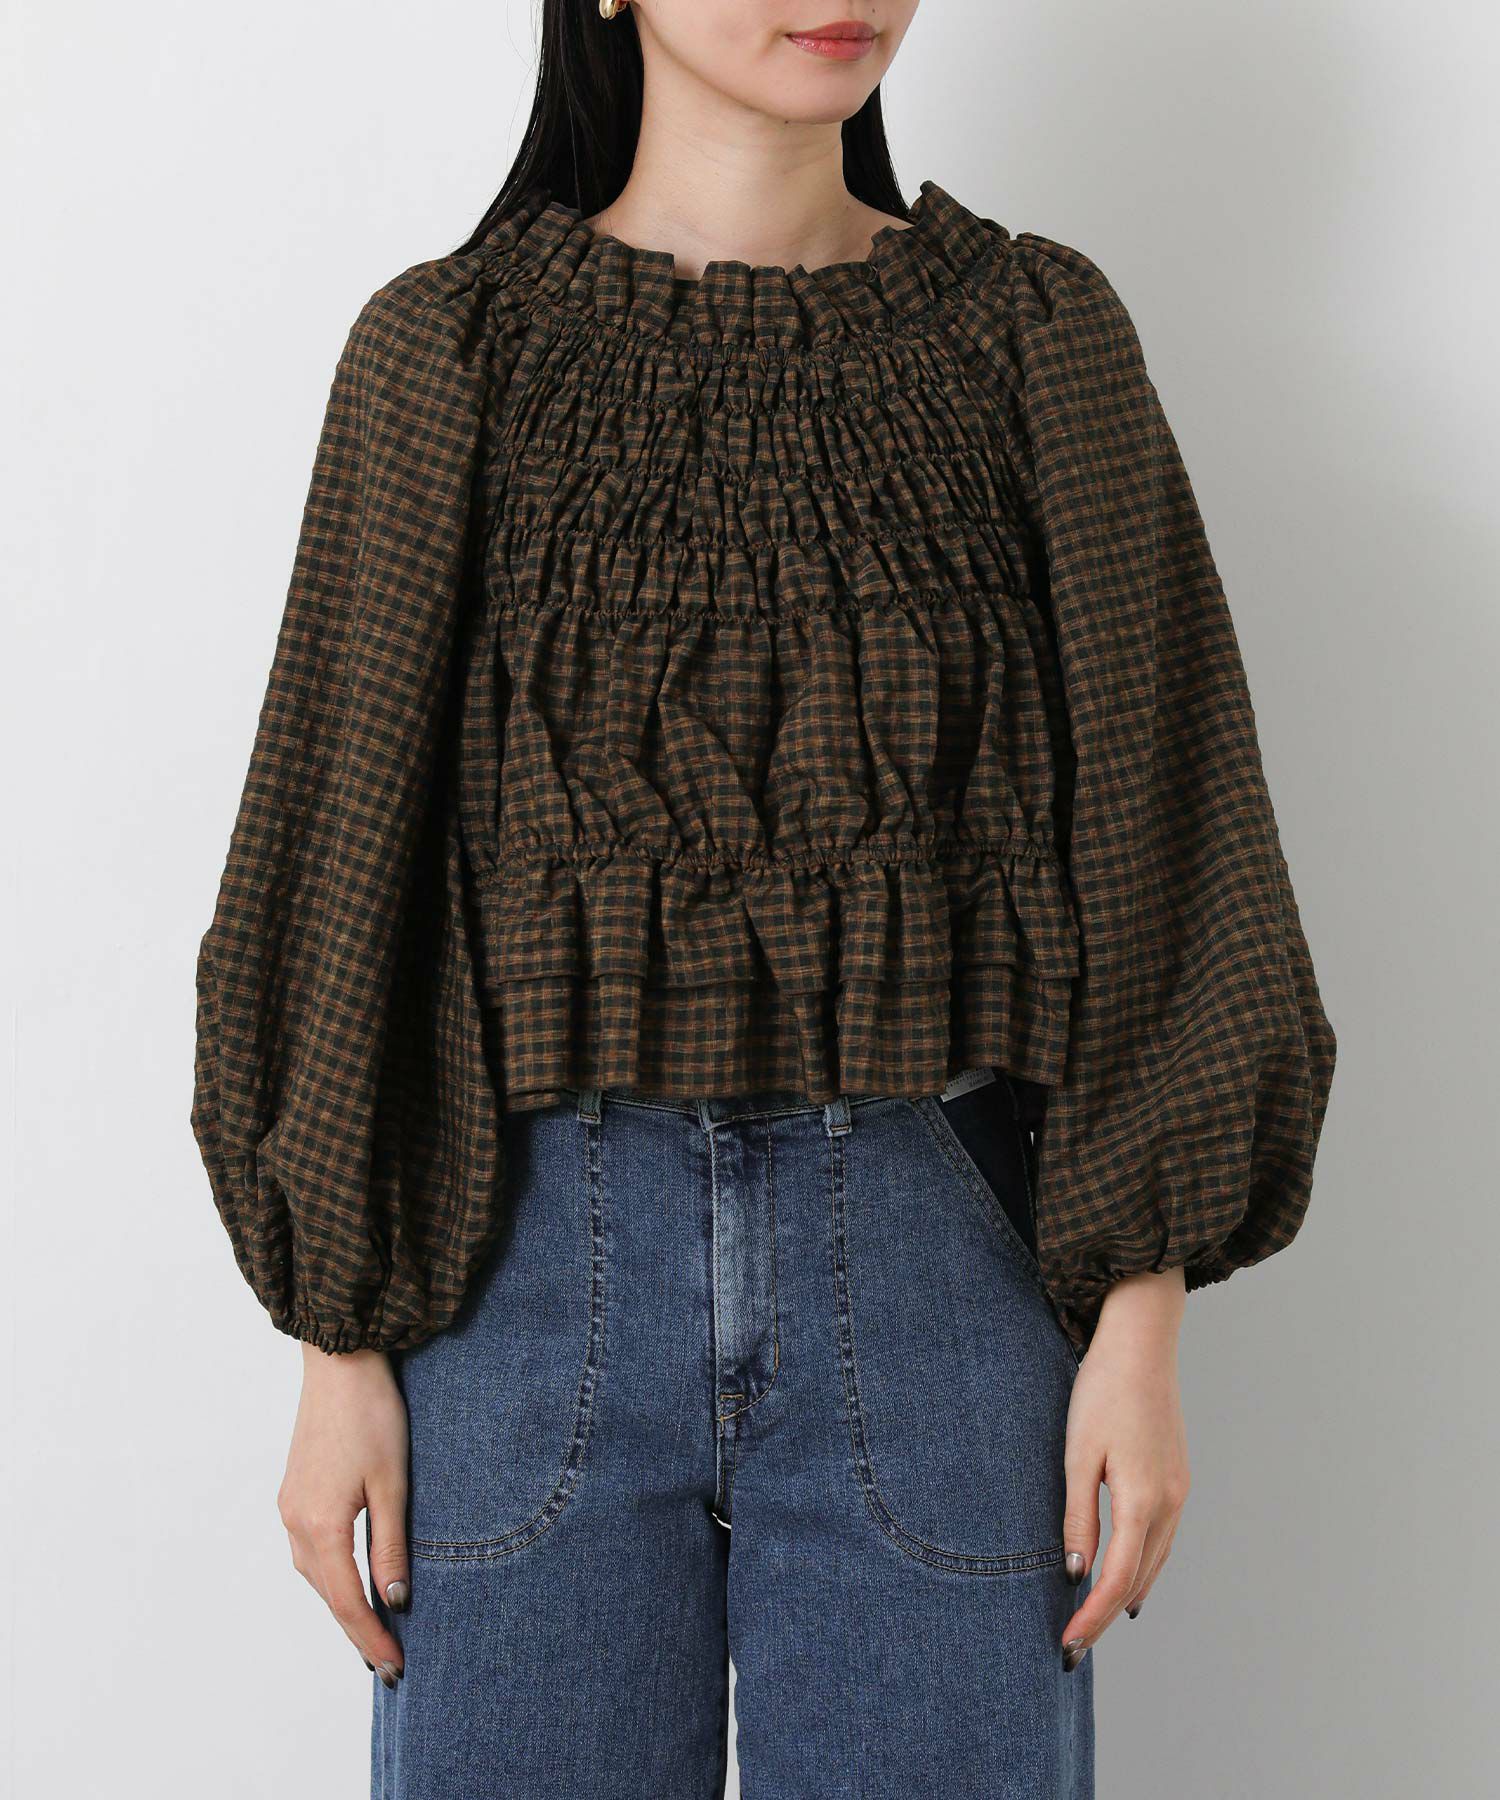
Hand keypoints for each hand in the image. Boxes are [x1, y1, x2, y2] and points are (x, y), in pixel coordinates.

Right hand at [277, 1345, 410, 1685]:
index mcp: (321, 1525)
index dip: (371, 1637)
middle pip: (327, 1594)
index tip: (393, 1668)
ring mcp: (290, 1507)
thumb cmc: (372, 1415)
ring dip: (342, 1603)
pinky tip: (351, 1580)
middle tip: (388, 1663)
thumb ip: (390, 1544)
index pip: (347, 1600)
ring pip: (316, 1574)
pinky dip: (332, 1574)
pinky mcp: (294, 1492)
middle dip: (357, 1629)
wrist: (340, 1362)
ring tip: (374, 1630)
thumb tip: (393, 1599)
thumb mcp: (392, 1483)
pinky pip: (311, 1550)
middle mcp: (296, 1522)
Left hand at [1059, 1266, 1189, 1669]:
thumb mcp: (1077, 1454)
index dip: (1091, 1616)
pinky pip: (1163, 1538)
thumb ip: (1078, 1516)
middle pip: (1137, 1578)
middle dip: (1105, 1614)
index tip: (1067, 1643)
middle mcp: (1168, 1502)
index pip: (1114, 1578)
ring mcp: (1178, 1490)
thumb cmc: (1101, 1392)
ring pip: (1154, 1561)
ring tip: (1098, 1622)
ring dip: (1126, 1593)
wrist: (1141, 1343)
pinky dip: (1143, 1565)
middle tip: (1075, 1647)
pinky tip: (1129, 1576)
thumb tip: (1076, 1572)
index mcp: (1142, 1500)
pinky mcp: (1178, 1477)